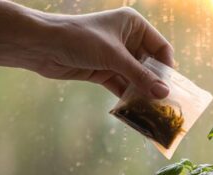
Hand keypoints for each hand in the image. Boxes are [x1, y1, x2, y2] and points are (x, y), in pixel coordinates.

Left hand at [35, 7, 173, 98]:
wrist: (42, 45)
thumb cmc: (80, 39)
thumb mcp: (114, 57)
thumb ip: (140, 76)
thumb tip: (164, 94)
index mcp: (133, 25)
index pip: (160, 47)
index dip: (166, 67)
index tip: (170, 87)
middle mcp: (126, 39)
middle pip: (149, 65)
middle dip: (155, 83)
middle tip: (166, 104)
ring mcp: (115, 57)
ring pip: (136, 77)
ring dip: (142, 93)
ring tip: (154, 111)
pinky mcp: (103, 71)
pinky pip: (122, 86)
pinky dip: (128, 97)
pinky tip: (136, 110)